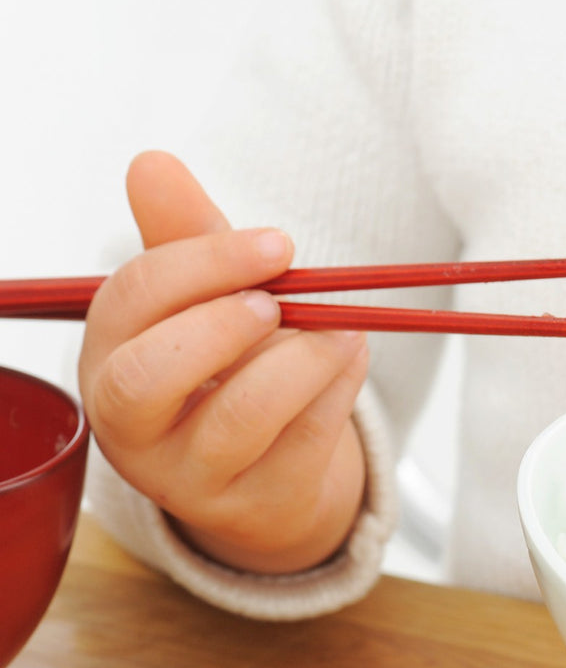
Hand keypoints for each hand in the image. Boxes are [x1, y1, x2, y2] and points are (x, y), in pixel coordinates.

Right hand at [78, 151, 369, 573]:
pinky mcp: (259, 505)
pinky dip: (339, 391)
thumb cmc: (231, 370)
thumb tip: (151, 161)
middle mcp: (134, 429)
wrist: (270, 475)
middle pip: (146, 379)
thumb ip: (185, 237)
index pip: (130, 303)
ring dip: (300, 362)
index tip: (277, 244)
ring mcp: (193, 478)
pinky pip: (303, 444)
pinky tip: (352, 358)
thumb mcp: (207, 301)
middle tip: (277, 302)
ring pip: (237, 421)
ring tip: (341, 331)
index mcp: (111, 361)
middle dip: (219, 326)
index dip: (204, 264)